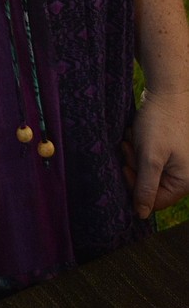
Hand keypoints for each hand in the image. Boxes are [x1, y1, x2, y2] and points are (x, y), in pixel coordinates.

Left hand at [122, 88, 188, 218]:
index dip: (135, 187)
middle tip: (128, 147)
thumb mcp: (150, 157)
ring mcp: (175, 164)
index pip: (154, 201)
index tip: (125, 167)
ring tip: (132, 138)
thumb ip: (146, 187)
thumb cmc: (160, 123)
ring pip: (145, 171)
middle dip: (134, 167)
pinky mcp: (167, 152)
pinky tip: (135, 134)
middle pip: (149, 185)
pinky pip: (147, 159)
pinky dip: (138, 148)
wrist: (166, 92)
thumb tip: (141, 215)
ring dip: (134, 156)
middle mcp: (182, 176)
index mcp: (183, 182)